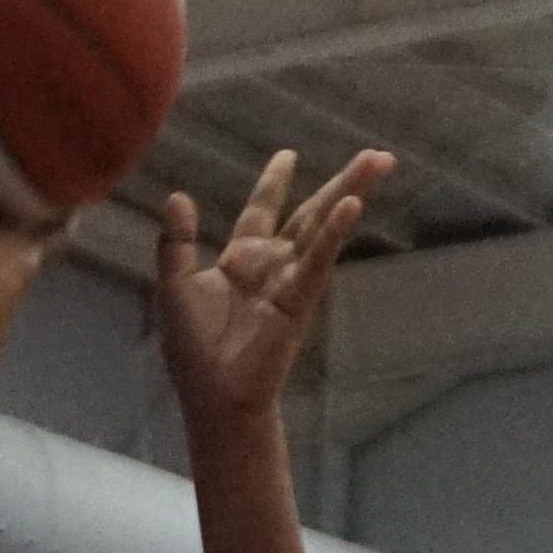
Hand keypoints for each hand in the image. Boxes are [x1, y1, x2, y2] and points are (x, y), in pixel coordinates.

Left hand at [156, 148, 391, 420]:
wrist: (213, 397)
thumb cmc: (193, 351)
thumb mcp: (173, 286)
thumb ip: (176, 241)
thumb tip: (178, 197)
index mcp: (241, 259)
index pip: (262, 211)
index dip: (274, 183)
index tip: (289, 156)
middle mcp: (272, 265)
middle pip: (309, 212)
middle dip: (339, 182)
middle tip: (372, 155)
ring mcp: (290, 281)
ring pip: (323, 226)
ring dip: (351, 192)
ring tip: (379, 163)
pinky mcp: (299, 301)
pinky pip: (318, 260)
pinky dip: (335, 233)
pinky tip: (352, 205)